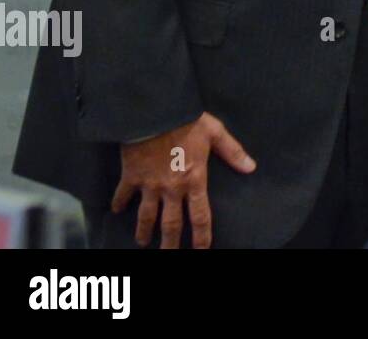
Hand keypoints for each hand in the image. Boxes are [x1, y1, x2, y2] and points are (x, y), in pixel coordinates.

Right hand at [112, 111, 255, 248]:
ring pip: (146, 216)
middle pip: (171, 224)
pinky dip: (119, 203)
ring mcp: (149, 184)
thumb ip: (232, 152)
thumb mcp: (215, 133)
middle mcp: (172, 188)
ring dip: (144, 231)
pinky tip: (116, 211)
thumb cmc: (187, 120)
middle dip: (170, 243)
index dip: (202, 236)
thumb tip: (251, 168)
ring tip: (142, 243)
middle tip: (168, 256)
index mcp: (194, 179)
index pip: (200, 215)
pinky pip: (123, 194)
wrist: (155, 112)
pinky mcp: (131, 176)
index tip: (202, 250)